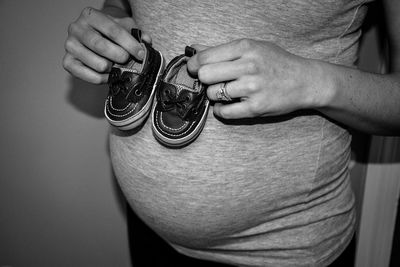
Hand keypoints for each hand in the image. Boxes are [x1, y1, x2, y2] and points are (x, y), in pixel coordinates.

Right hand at [62, 7, 150, 83]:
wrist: (95, 34)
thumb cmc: (111, 31)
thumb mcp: (125, 26)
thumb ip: (137, 34)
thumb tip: (147, 42)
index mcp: (90, 15)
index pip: (113, 30)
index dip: (130, 44)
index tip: (141, 54)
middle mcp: (76, 28)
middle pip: (101, 46)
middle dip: (120, 56)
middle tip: (128, 60)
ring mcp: (70, 45)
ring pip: (96, 63)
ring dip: (112, 69)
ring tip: (117, 68)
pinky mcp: (67, 62)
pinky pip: (86, 75)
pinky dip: (101, 79)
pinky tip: (108, 75)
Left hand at [187, 39, 321, 118]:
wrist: (305, 81)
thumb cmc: (277, 62)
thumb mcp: (254, 47)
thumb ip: (223, 49)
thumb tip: (194, 49)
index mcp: (246, 48)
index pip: (205, 57)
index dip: (194, 65)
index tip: (193, 69)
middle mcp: (248, 66)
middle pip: (205, 75)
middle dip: (204, 80)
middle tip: (212, 81)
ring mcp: (252, 88)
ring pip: (213, 94)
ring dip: (215, 95)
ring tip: (226, 92)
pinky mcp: (256, 108)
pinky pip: (224, 112)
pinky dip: (221, 110)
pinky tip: (227, 105)